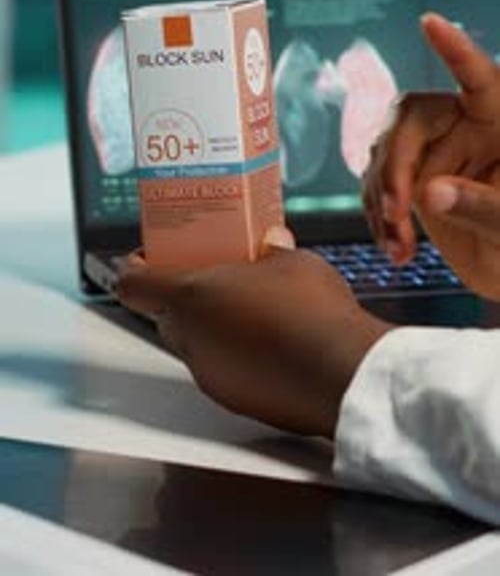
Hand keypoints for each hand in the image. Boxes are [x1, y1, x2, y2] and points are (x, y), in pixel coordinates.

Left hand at [117, 228, 391, 437]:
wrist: (343, 375)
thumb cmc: (311, 313)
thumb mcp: (293, 260)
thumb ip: (272, 251)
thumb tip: (272, 243)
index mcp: (190, 298)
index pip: (133, 285)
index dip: (136, 269)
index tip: (148, 258)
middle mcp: (191, 341)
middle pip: (166, 315)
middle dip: (186, 296)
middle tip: (214, 276)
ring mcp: (211, 376)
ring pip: (197, 344)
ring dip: (214, 327)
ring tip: (252, 309)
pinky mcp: (237, 401)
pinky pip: (224, 370)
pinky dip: (238, 356)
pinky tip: (273, 344)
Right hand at [363, 12, 499, 298]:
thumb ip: (479, 207)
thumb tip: (429, 192)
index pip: (477, 79)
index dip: (455, 51)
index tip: (430, 21)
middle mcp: (463, 126)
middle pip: (409, 119)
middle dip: (395, 167)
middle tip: (398, 213)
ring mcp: (434, 151)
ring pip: (384, 154)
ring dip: (382, 202)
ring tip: (399, 249)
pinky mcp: (412, 178)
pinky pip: (378, 185)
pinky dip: (379, 218)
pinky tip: (394, 248)